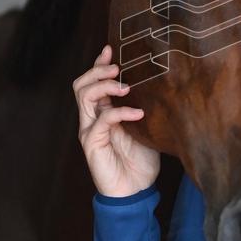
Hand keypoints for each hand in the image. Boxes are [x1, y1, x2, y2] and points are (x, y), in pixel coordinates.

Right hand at [73, 44, 158, 197]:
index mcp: (103, 112)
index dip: (99, 63)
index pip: (94, 82)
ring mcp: (89, 130)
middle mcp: (92, 118)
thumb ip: (144, 107)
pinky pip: (102, 119)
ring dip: (105, 85)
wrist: (135, 192)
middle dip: (98, 70)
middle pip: (82, 84)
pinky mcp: (92, 143)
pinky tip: (138, 112)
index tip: (110, 48)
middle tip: (117, 67)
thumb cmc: (141, 161)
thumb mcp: (147, 127)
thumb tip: (158, 83)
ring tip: (126, 86)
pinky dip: (121, 111)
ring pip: (85, 95)